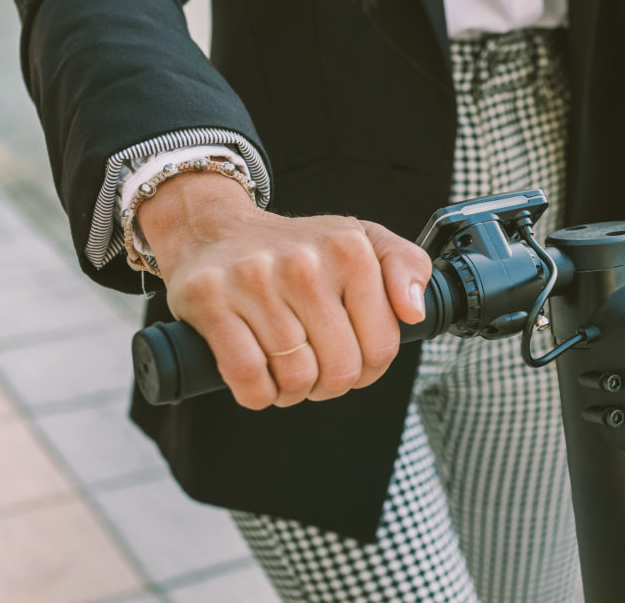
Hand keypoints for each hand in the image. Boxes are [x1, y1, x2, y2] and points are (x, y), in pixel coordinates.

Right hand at [138, 172, 431, 409]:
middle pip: (340, 369)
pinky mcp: (210, 300)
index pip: (381, 346)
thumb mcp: (361, 240)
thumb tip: (414, 313)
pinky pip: (248, 377)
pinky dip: (257, 394)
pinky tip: (259, 381)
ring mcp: (254, 279)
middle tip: (316, 371)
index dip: (369, 369)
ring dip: (292, 391)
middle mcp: (303, 261)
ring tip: (285, 371)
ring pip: (295, 378)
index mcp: (349, 248)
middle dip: (330, 384)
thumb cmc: (296, 248)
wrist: (212, 230)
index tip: (351, 359)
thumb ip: (406, 265)